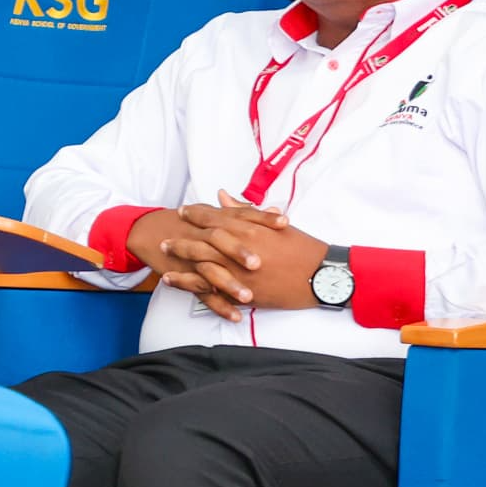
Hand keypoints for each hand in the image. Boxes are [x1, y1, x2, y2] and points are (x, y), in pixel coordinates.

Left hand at [168, 203, 337, 311]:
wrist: (323, 276)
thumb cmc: (304, 248)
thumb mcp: (277, 225)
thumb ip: (246, 210)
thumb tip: (223, 196)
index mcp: (249, 228)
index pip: (214, 217)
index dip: (196, 214)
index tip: (183, 211)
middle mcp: (239, 248)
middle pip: (201, 240)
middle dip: (181, 236)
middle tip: (166, 235)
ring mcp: (238, 271)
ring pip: (199, 262)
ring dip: (179, 257)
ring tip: (162, 254)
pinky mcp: (240, 291)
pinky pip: (206, 287)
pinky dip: (186, 283)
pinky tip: (171, 280)